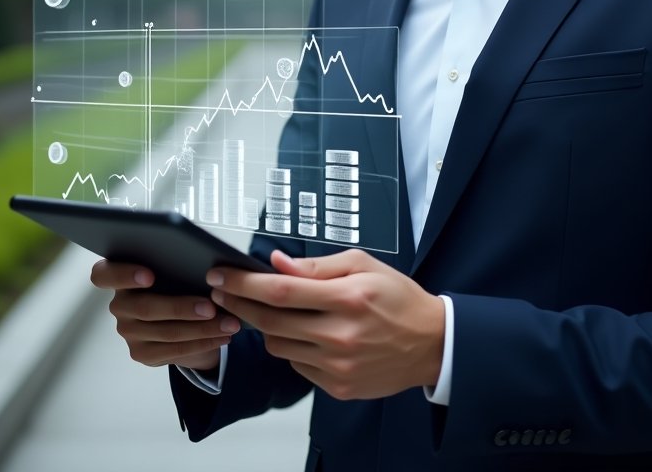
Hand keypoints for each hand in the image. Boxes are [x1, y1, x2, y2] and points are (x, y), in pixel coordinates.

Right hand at [90, 260, 239, 370]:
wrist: (179, 313)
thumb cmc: (177, 278)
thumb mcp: (175, 265)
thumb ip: (177, 259)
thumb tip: (206, 258)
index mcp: (119, 276)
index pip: (103, 274)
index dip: (123, 275)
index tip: (149, 275)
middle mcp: (119, 305)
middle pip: (144, 309)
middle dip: (181, 308)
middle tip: (211, 307)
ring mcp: (128, 332)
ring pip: (166, 332)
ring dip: (202, 328)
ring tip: (229, 323)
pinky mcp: (142, 353)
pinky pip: (174, 350)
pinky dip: (203, 342)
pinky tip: (222, 335)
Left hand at [208, 249, 444, 400]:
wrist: (430, 343)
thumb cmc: (397, 297)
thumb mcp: (363, 265)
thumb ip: (317, 266)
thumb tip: (276, 264)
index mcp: (347, 298)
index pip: (281, 291)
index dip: (244, 284)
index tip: (220, 275)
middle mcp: (340, 336)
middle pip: (270, 322)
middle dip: (239, 304)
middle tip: (222, 291)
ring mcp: (338, 366)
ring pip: (279, 346)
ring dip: (265, 326)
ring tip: (267, 309)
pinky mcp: (337, 387)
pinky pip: (297, 365)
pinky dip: (292, 347)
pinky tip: (302, 333)